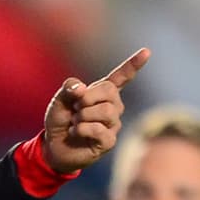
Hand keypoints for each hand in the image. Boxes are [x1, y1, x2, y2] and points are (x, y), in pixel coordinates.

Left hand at [42, 47, 150, 173]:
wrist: (53, 147)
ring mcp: (112, 125)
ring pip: (106, 111)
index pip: (122, 77)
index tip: (146, 52)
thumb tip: (82, 89)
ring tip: (74, 122)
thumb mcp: (58, 101)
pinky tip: (75, 132)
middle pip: (110, 92)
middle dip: (87, 98)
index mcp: (102, 93)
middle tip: (75, 108)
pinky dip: (82, 129)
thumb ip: (68, 89)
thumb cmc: (60, 121)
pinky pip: (99, 130)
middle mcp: (112, 107)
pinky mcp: (108, 141)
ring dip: (83, 116)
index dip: (133, 65)